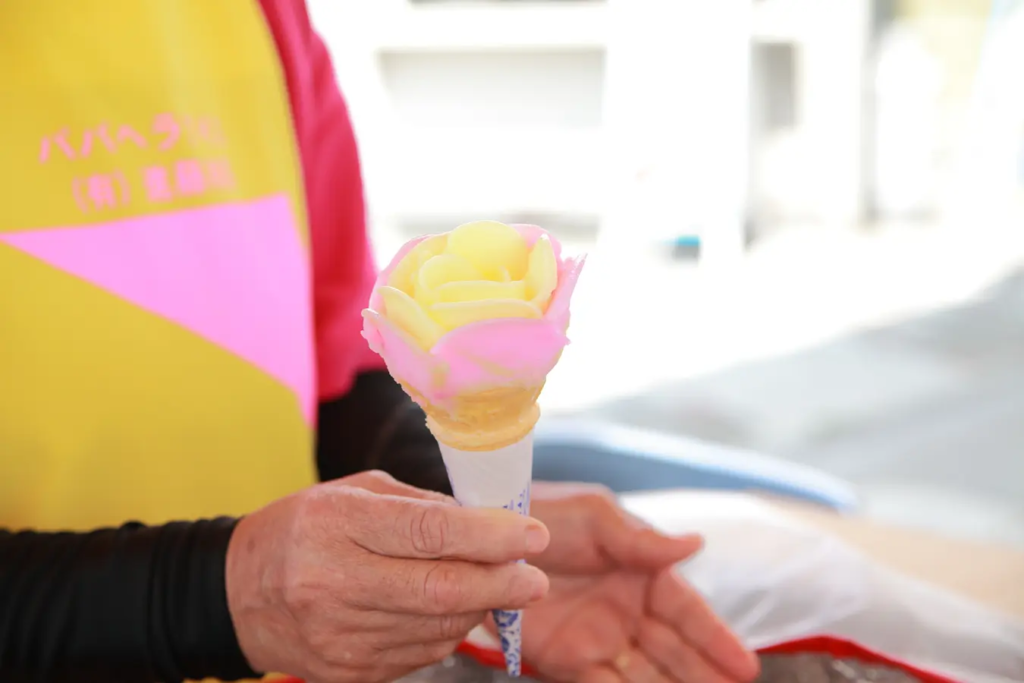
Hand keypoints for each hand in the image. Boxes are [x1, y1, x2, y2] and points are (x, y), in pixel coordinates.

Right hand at [225, 471, 550, 682]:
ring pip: (439, 627)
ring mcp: (340, 636)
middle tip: (533, 576)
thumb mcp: (354, 493)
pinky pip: (422, 653)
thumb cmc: (303, 528)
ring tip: (496, 586)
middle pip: (440, 590)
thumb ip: (420, 506)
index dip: (489, 536)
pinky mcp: (349, 672)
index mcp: (337, 524)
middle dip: (501, 583)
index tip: (532, 535)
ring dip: (480, 607)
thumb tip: (487, 523)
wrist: (237, 594)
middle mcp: (334, 582)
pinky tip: (453, 609)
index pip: (428, 532)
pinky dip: (450, 631)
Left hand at [515, 483, 759, 682]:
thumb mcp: (596, 516)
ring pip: (648, 676)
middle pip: (676, 653)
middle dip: (704, 675)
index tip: (745, 666)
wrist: (487, 540)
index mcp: (641, 574)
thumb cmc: (544, 515)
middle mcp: (627, 611)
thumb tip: (696, 544)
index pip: (688, 613)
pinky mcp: (568, 660)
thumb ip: (642, 540)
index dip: (717, 640)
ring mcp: (600, 639)